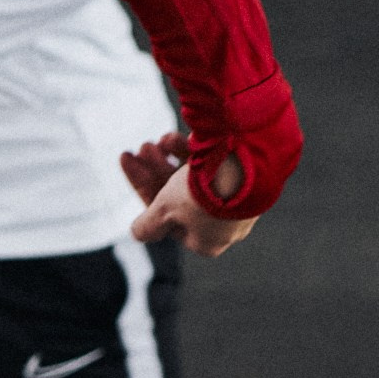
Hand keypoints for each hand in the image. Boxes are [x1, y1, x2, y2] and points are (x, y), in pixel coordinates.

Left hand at [120, 132, 258, 261]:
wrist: (251, 164)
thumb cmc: (204, 193)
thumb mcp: (165, 210)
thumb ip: (149, 225)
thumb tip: (138, 233)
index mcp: (206, 242)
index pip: (165, 219)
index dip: (143, 187)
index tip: (127, 160)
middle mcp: (223, 225)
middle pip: (179, 197)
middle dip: (156, 167)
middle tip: (141, 145)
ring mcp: (237, 200)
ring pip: (196, 178)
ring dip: (172, 155)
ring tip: (159, 138)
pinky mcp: (248, 177)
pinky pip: (216, 165)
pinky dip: (196, 150)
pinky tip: (180, 135)